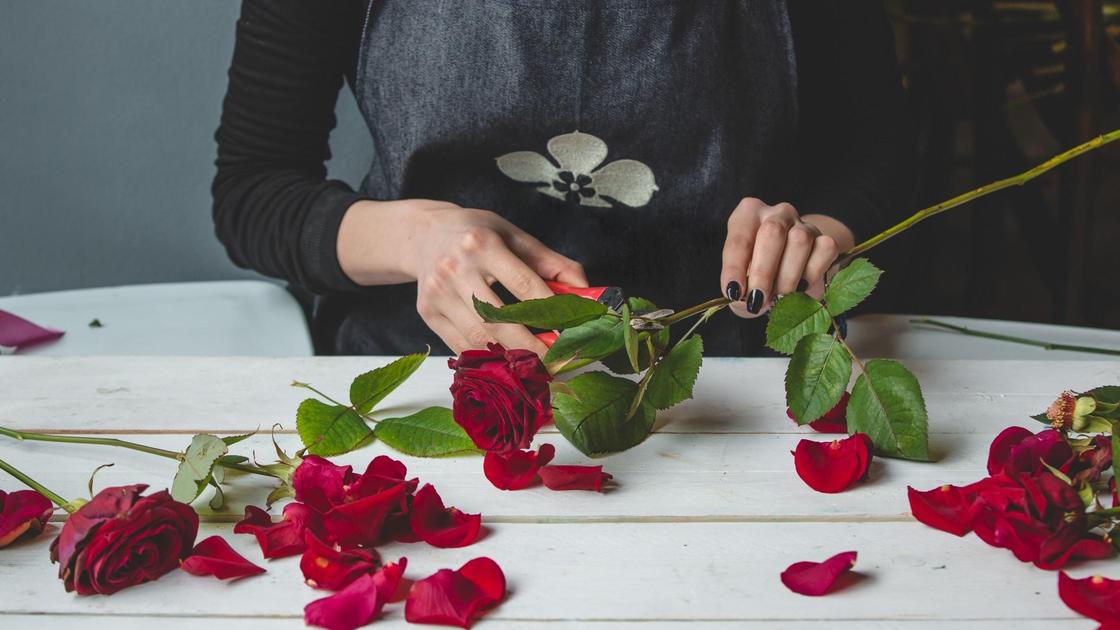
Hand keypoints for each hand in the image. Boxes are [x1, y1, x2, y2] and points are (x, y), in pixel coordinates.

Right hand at [337, 199, 586, 354]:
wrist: (424, 234)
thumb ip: (552, 264)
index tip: (572, 334)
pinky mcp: (428, 312)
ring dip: (510, 358)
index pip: (524, 285)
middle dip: (532, 347)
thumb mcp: (515, 236)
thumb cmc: (478, 234)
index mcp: (483, 244)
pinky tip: (507, 364)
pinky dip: (487, 358)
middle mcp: (456, 268)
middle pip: (500, 319)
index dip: (551, 314)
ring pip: (479, 336)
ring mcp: (438, 292)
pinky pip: (461, 345)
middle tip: (557, 365)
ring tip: (536, 369)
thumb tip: (586, 293)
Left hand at [720, 198, 854, 318]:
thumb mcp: (741, 279)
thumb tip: (747, 300)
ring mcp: (804, 224)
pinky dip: (812, 274)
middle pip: (773, 232)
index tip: (733, 292)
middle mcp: (778, 213)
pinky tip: (800, 287)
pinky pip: (825, 249)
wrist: (790, 274)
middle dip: (763, 272)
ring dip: (787, 277)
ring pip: (800, 241)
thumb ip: (740, 289)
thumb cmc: (756, 275)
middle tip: (757, 300)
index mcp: (749, 215)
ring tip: (778, 298)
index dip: (735, 267)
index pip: (739, 237)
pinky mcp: (825, 238)